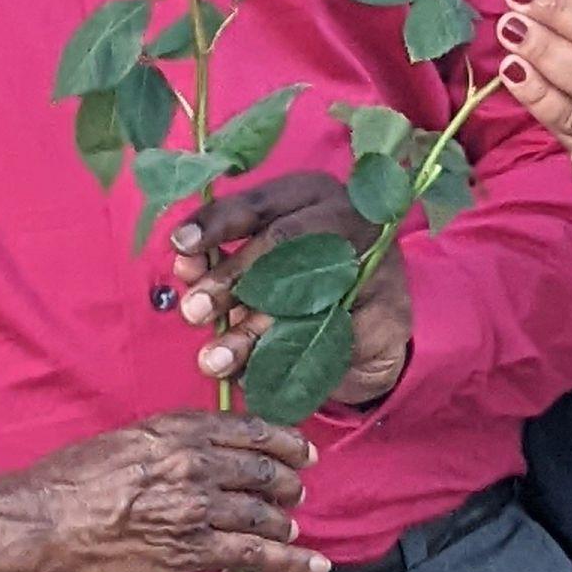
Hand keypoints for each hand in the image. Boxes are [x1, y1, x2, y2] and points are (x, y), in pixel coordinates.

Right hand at [0, 411, 326, 571]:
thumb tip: (208, 444)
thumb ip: (174, 439)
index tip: (301, 451)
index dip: (286, 442)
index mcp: (179, 429)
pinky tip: (304, 564)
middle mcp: (194, 463)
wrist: (43, 519)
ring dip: (285, 523)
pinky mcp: (188, 550)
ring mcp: (194, 508)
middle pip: (265, 470)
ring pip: (264, 513)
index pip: (252, 430)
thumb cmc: (74, 477)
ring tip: (290, 529)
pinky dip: (284, 560)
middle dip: (290, 483)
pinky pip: (252, 553)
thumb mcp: (129, 437)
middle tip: (297, 491)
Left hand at [169, 171, 413, 410]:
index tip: (181, 249)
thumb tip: (186, 267)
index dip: (216, 225)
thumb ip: (222, 261)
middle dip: (231, 280)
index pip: (257, 204)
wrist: (373, 321)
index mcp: (309, 194)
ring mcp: (375, 262)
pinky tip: (255, 376)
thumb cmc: (304, 279)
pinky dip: (289, 358)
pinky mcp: (389, 312)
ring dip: (252, 329)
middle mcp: (346, 217)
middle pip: (282, 244)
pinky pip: (331, 338)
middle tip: (194, 312)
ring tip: (215, 359)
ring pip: (305, 294)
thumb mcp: (261, 262)